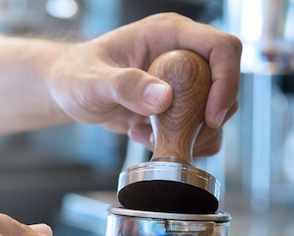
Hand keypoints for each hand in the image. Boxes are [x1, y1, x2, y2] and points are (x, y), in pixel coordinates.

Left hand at [48, 12, 241, 156]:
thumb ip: (125, 86)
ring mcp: (181, 81)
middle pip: (224, 84)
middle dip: (207, 118)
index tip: (210, 117)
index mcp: (168, 34)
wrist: (68, 91)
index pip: (222, 47)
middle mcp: (181, 54)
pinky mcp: (176, 105)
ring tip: (148, 136)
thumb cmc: (75, 75)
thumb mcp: (92, 81)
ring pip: (214, 111)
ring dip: (191, 135)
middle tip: (173, 136)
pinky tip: (143, 137)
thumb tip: (164, 98)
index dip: (226, 81)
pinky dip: (178, 143)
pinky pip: (196, 129)